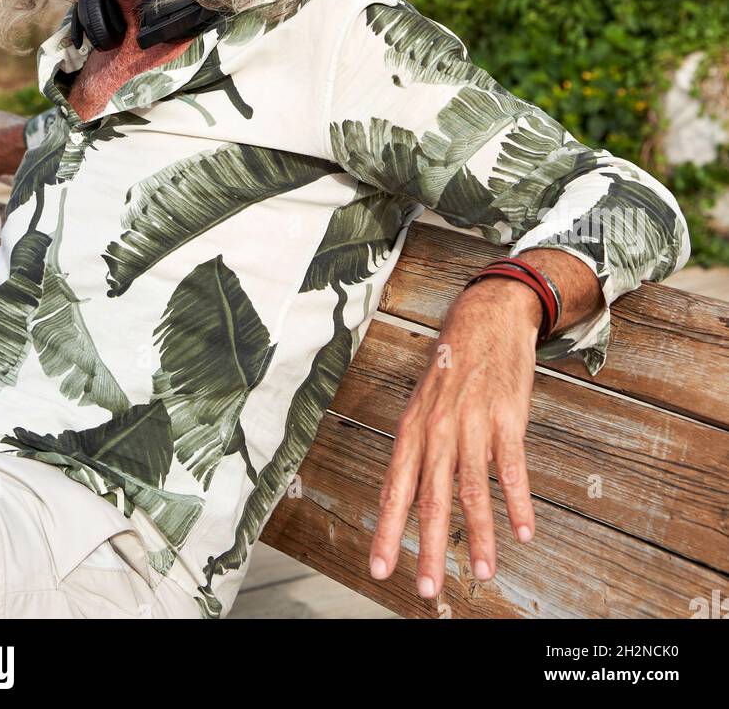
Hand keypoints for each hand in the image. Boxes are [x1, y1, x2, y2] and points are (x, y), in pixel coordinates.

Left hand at [369, 277, 541, 605]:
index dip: (388, 529)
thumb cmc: (453, 362)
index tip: (381, 567)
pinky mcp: (507, 417)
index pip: (396, 486)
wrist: (488, 315)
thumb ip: (417, 449)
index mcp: (414, 426)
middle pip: (433, 498)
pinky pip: (512, 468)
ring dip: (481, 536)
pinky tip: (523, 530)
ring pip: (474, 491)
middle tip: (427, 588)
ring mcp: (473, 422)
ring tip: (484, 573)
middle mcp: (439, 427)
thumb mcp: (423, 402)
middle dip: (429, 548)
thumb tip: (403, 497)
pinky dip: (518, 502)